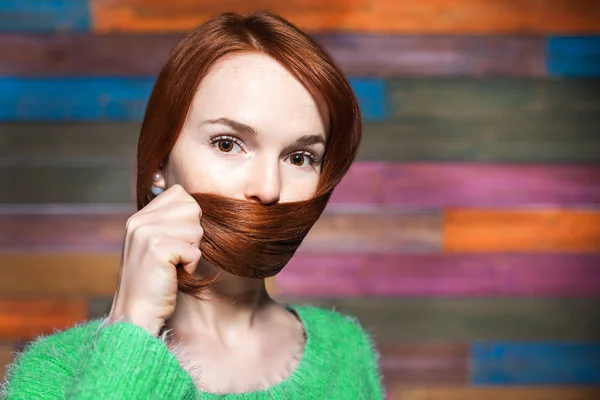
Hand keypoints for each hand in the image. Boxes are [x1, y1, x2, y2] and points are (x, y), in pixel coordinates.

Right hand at [108, 184, 202, 335]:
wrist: (135, 315)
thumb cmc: (155, 284)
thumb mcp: (157, 246)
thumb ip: (170, 223)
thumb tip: (198, 205)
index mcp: (139, 217)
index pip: (180, 193)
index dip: (189, 218)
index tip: (177, 241)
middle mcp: (139, 221)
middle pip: (192, 207)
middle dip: (193, 235)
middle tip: (176, 256)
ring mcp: (146, 233)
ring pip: (196, 229)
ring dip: (192, 252)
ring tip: (174, 266)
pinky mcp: (156, 248)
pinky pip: (194, 249)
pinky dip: (191, 265)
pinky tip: (174, 275)